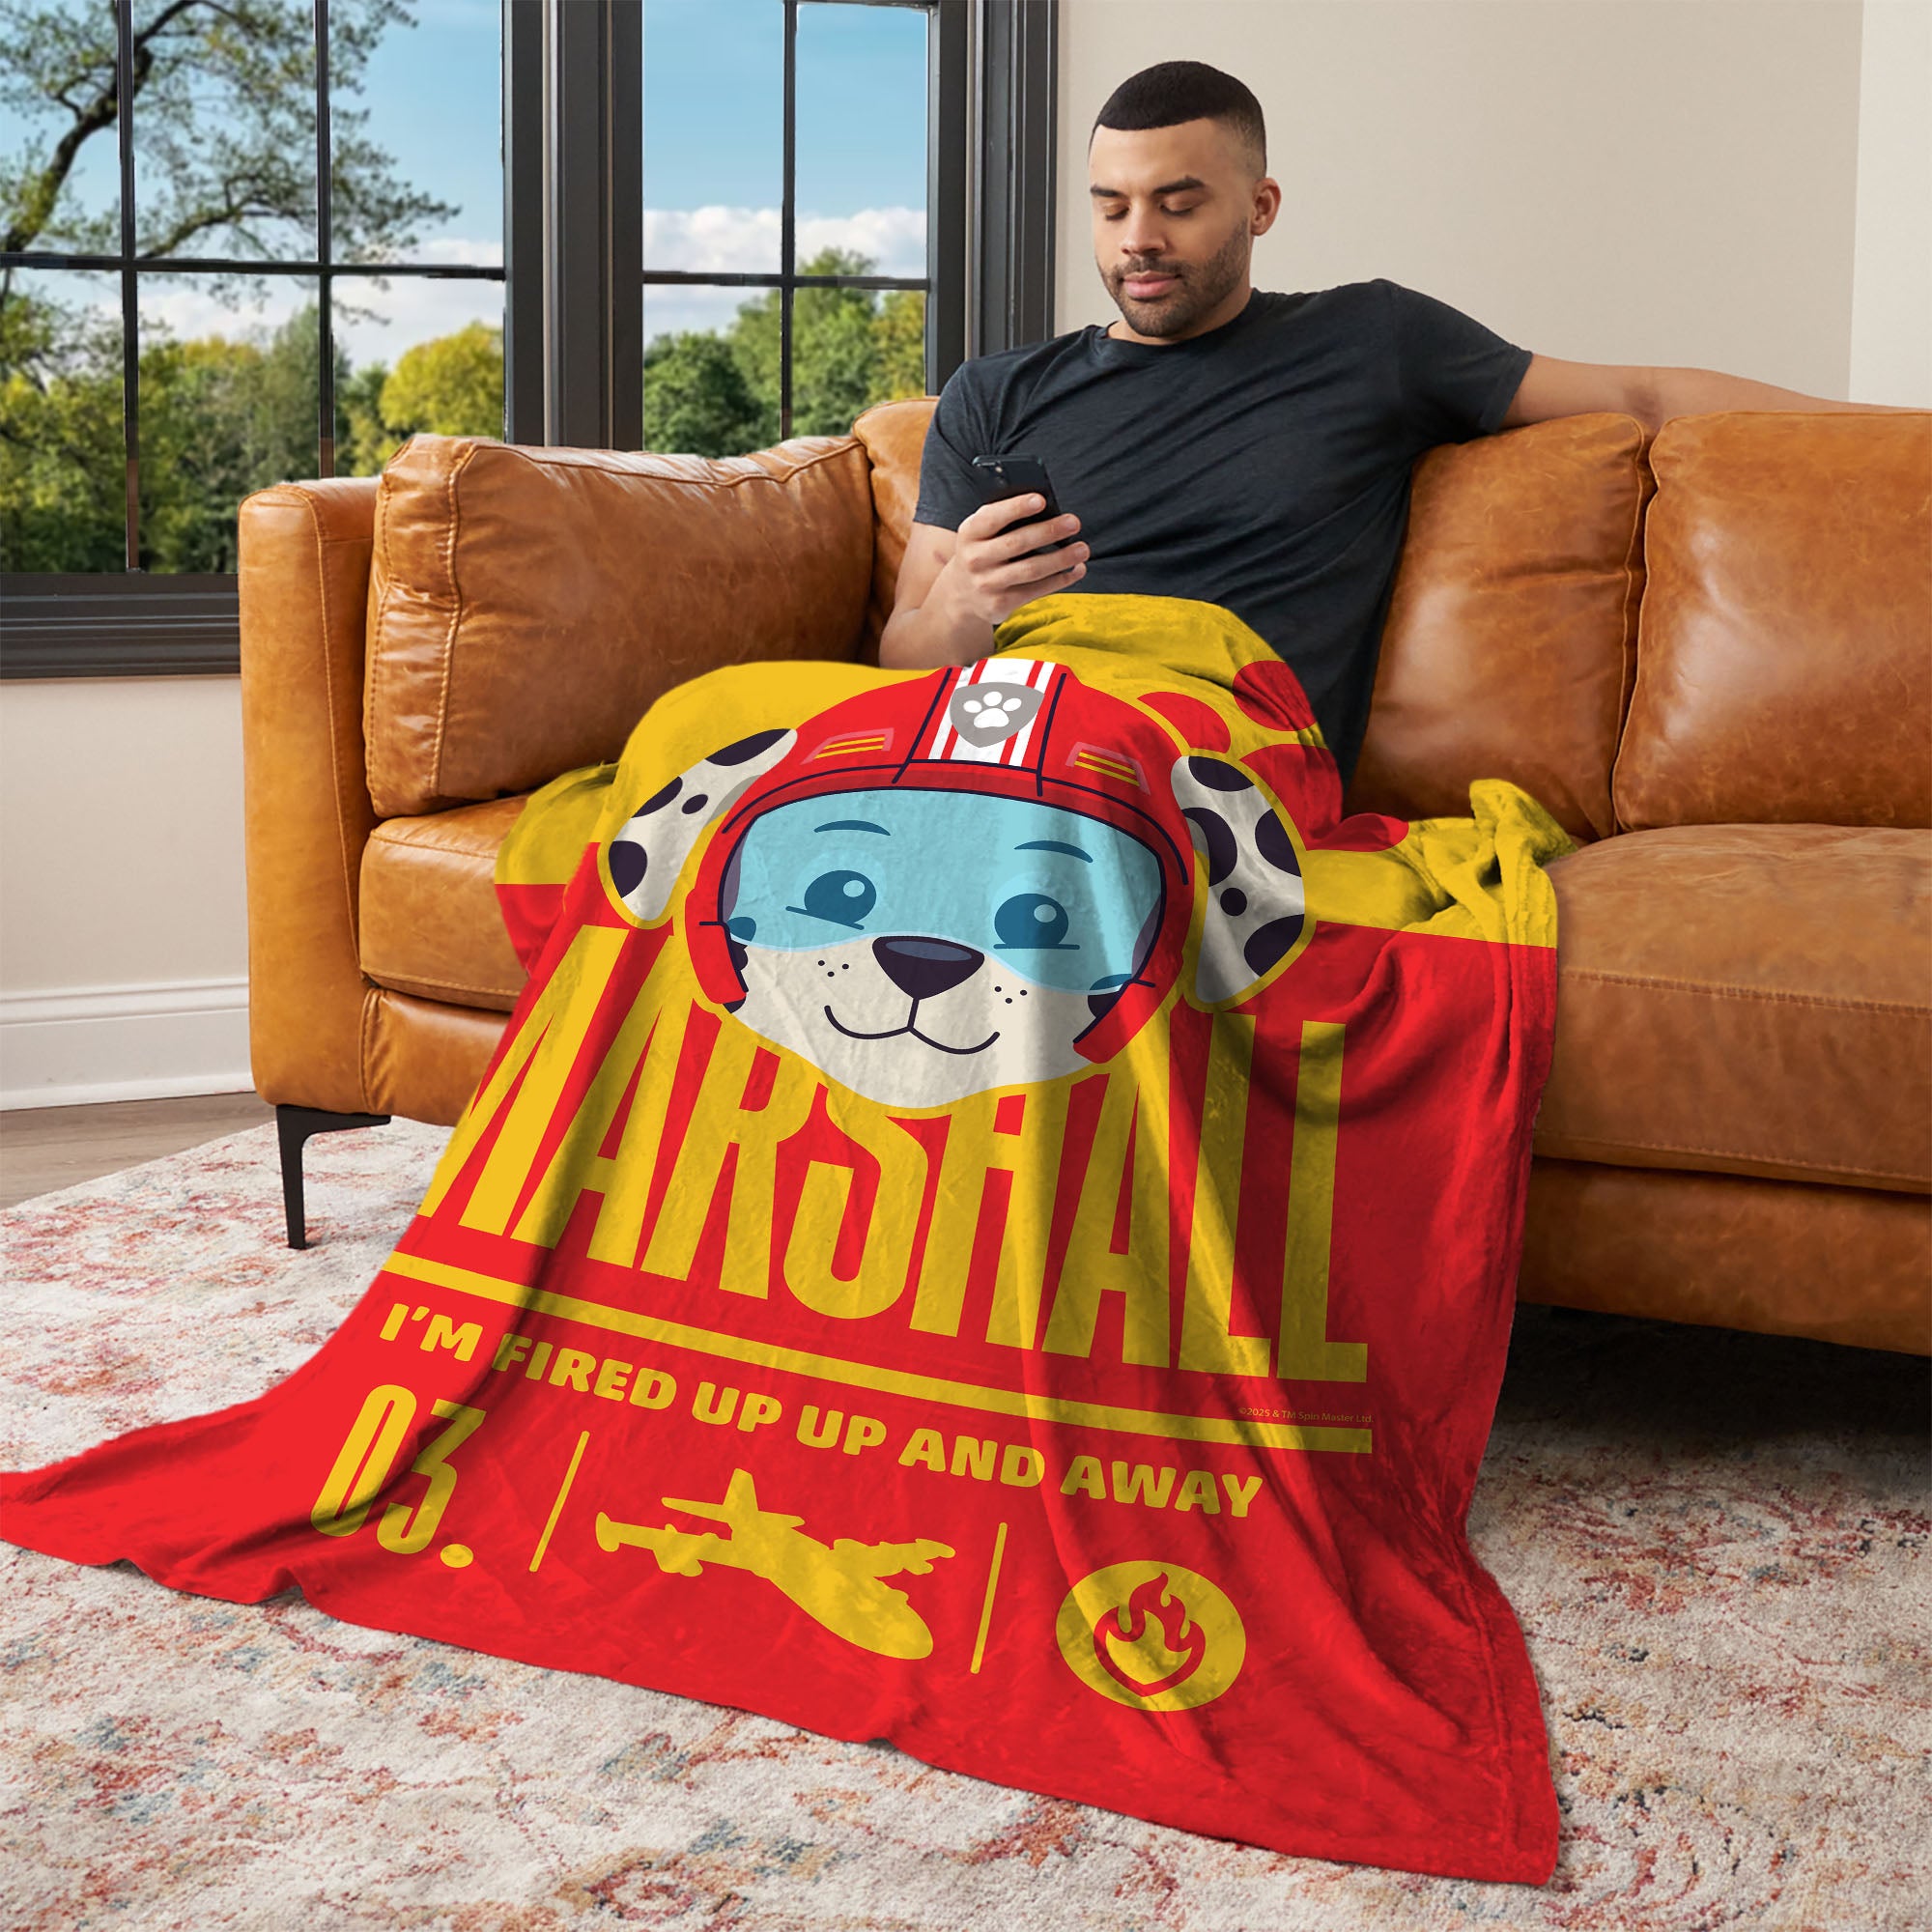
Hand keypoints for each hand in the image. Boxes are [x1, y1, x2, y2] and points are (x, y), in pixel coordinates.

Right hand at [932, 495, 1087, 628]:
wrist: (961, 593)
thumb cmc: (983, 550)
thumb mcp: (982, 532)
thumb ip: (1004, 519)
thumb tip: (1047, 511)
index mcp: (969, 533)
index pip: (992, 518)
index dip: (1017, 508)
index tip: (1042, 500)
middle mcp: (974, 559)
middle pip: (1017, 543)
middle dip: (1048, 531)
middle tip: (1074, 522)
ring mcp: (986, 584)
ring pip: (1031, 570)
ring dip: (1061, 559)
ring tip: (1082, 548)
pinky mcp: (999, 604)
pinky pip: (1036, 591)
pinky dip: (1060, 580)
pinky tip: (1076, 570)